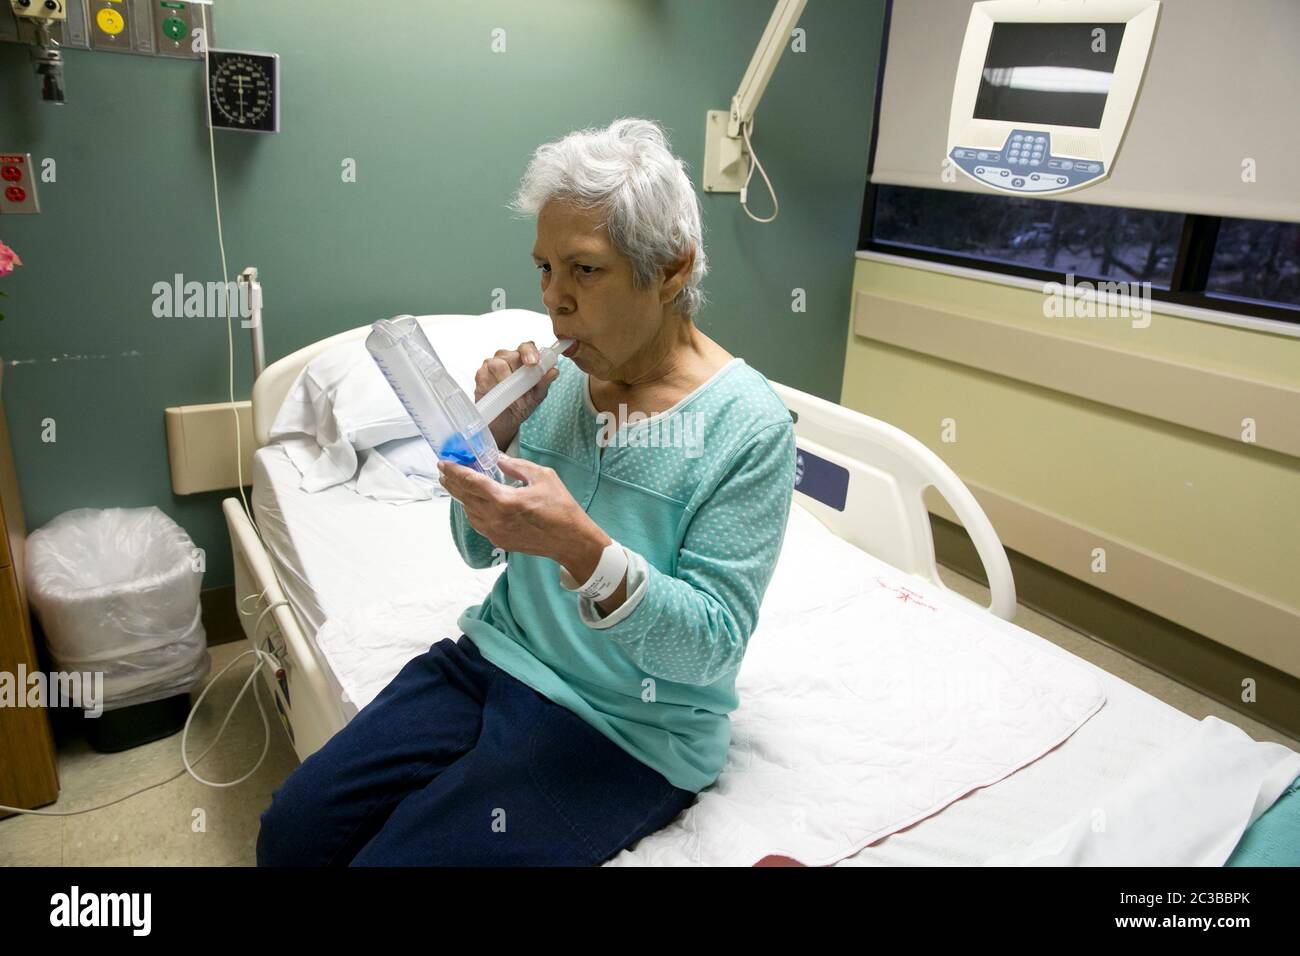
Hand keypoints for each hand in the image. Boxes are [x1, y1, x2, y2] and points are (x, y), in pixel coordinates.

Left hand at [437, 453, 608, 563]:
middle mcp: (495, 518)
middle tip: (444, 471)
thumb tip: (498, 459)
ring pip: (469, 512)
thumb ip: (517, 466)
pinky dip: (472, 511)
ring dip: (461, 497)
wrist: (570, 540)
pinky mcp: (500, 541)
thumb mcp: (542, 476)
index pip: (471, 482)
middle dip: (452, 482)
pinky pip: (478, 523)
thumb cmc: (561, 507)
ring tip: (456, 485)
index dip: (455, 471)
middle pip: (464, 497)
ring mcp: (495, 532)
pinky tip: (473, 503)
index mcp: (505, 500)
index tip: (444, 463)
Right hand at [474, 341, 559, 450]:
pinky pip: (487, 376)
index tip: (533, 363)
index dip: (530, 352)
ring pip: (498, 365)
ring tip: (513, 398)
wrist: (505, 421)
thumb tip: (554, 371)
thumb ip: (544, 382)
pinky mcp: (481, 374)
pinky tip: (500, 396)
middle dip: (519, 374)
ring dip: (507, 383)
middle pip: (512, 355)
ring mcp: (492, 364)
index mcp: (523, 358)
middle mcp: (507, 357)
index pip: (527, 347)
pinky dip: (495, 387)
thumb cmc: (522, 404)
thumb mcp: (537, 396)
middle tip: (523, 391)